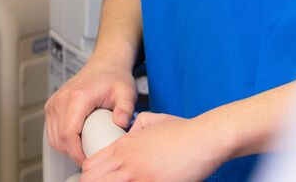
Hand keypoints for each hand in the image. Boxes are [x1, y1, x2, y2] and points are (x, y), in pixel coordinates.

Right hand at [44, 57, 136, 165]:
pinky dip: (63, 140)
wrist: (106, 64)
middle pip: (59, 139)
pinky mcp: (52, 106)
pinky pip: (52, 131)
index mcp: (77, 97)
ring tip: (86, 148)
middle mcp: (61, 99)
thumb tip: (121, 123)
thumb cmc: (115, 77)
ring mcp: (54, 102)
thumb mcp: (127, 92)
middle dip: (74, 153)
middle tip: (92, 155)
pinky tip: (78, 141)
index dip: (77, 153)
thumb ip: (126, 108)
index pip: (69, 135)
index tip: (89, 160)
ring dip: (67, 148)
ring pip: (53, 138)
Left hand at [79, 113, 228, 181]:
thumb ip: (137, 125)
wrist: (206, 138)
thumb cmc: (186, 131)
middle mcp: (127, 159)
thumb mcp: (156, 120)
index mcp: (125, 144)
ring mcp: (137, 174)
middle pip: (91, 179)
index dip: (89, 176)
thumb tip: (130, 132)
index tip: (97, 180)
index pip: (90, 165)